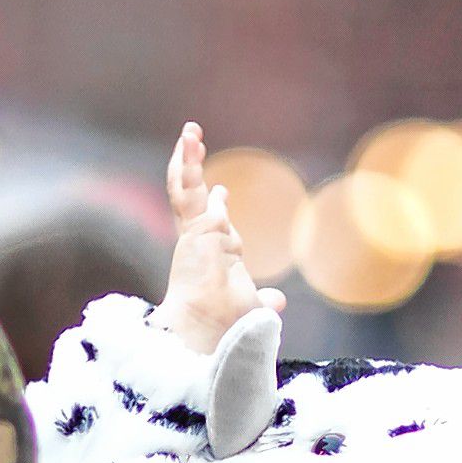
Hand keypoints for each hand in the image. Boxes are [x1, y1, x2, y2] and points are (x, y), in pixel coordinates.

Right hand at [151, 122, 286, 355]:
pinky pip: (185, 190)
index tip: (222, 191)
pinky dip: (185, 164)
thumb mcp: (252, 309)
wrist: (210, 331)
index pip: (213, 225)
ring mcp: (194, 234)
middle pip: (195, 200)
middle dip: (194, 173)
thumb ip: (262, 302)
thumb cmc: (229, 329)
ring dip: (186, 160)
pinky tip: (190, 140)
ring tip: (190, 131)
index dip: (217, 207)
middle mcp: (201, 244)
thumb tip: (277, 301)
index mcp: (214, 259)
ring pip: (186, 190)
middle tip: (196, 144)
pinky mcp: (191, 227)